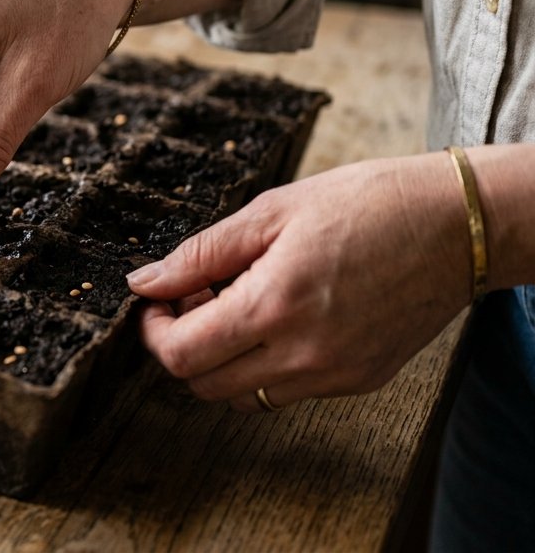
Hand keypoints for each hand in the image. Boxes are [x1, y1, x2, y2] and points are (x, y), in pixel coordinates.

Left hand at [131, 153, 472, 411]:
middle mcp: (303, 354)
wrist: (456, 225)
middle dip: (184, 345)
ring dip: (223, 361)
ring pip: (244, 396)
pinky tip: (282, 318)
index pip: (181, 356)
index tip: (158, 303)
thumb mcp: (270, 212)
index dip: (154, 332)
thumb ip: (199, 254)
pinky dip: (267, 365)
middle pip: (204, 385)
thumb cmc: (366, 204)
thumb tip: (144, 283)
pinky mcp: (360, 380)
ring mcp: (334, 375)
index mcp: (273, 306)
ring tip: (239, 306)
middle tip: (196, 298)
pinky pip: (289, 391)